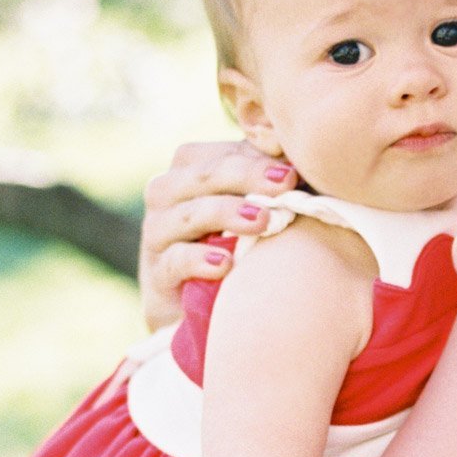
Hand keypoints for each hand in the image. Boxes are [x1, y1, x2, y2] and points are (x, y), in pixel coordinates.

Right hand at [140, 140, 297, 329]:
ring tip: (262, 221)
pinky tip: (226, 264)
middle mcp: (166, 194)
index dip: (257, 158)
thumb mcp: (250, 208)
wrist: (196, 302)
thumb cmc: (233, 245)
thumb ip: (268, 180)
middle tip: (286, 183)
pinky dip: (199, 260)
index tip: (294, 168)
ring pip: (187, 214)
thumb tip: (299, 157)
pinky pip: (175, 261)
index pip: (221, 154)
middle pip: (202, 176)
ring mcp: (157, 234)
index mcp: (189, 170)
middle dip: (246, 176)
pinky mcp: (157, 274)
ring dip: (226, 213)